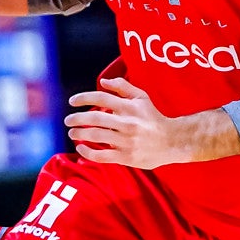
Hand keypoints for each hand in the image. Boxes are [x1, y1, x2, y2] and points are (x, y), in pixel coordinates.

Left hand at [65, 76, 191, 168]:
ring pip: (96, 136)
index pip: (101, 97)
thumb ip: (122, 87)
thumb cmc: (154, 118)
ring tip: (72, 133)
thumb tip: (102, 81)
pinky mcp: (126, 157)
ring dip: (79, 134)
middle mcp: (127, 123)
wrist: (172, 141)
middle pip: (95, 117)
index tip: (72, 101)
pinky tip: (81, 148)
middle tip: (68, 120)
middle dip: (77, 118)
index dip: (83, 98)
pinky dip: (88, 152)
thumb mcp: (142, 97)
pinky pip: (101, 155)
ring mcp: (126, 141)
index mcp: (130, 107)